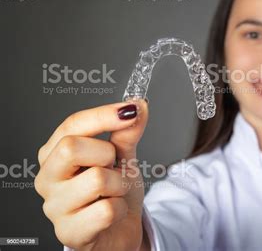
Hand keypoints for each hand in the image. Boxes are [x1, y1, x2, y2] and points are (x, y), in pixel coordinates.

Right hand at [34, 100, 149, 249]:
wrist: (120, 230)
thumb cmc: (114, 193)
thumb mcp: (123, 157)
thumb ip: (127, 132)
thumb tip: (138, 105)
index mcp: (55, 154)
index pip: (71, 125)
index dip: (103, 115)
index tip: (131, 110)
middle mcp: (48, 178)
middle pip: (71, 147)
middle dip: (107, 154)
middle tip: (114, 166)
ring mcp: (55, 207)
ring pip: (96, 179)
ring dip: (120, 184)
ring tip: (115, 192)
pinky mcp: (69, 232)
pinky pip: (106, 210)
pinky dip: (120, 209)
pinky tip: (112, 212)